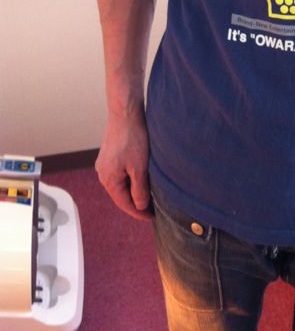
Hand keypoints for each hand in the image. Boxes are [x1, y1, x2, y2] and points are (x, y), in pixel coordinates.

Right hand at [95, 104, 152, 221]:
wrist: (125, 112)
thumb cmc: (132, 138)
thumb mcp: (140, 167)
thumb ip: (140, 189)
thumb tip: (141, 206)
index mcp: (108, 179)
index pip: (124, 204)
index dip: (139, 213)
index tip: (152, 218)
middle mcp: (103, 173)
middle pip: (121, 195)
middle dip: (136, 203)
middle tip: (153, 209)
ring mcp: (105, 163)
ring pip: (121, 183)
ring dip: (134, 190)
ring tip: (150, 195)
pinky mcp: (110, 155)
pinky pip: (121, 173)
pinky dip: (132, 179)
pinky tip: (142, 178)